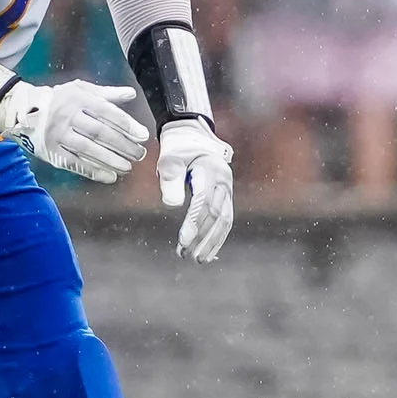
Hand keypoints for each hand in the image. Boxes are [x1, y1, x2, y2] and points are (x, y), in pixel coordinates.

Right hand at [0, 80, 148, 183]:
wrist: (21, 109)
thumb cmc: (58, 99)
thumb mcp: (79, 89)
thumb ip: (106, 94)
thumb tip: (131, 95)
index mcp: (77, 98)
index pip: (107, 113)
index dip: (127, 125)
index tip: (143, 135)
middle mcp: (66, 116)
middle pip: (100, 133)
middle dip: (123, 145)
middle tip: (140, 154)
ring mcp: (57, 134)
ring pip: (89, 149)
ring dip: (112, 160)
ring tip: (128, 167)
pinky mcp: (50, 151)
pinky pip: (75, 163)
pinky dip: (94, 171)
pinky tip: (110, 176)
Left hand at [157, 119, 234, 261]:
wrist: (194, 138)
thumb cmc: (178, 149)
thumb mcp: (169, 160)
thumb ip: (170, 181)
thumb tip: (172, 205)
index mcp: (210, 171)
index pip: (204, 202)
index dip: (194, 223)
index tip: (183, 241)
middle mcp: (223, 182)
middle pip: (217, 215)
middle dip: (203, 238)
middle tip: (188, 256)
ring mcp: (227, 190)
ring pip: (224, 220)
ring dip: (212, 242)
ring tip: (199, 260)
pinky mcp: (226, 197)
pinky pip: (225, 219)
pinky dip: (217, 237)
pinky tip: (208, 251)